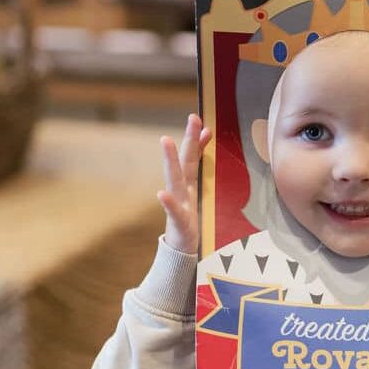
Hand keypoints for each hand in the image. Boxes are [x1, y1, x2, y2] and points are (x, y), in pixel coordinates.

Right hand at [158, 114, 210, 254]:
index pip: (194, 159)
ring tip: (165, 139)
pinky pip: (174, 212)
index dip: (198, 141)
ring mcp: (178, 205)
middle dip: (188, 139)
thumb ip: (199, 178)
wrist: (180, 251)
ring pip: (175, 179)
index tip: (204, 123)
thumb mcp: (197, 200)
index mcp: (189, 186)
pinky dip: (167, 202)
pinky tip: (161, 193)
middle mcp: (182, 191)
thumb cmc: (190, 223)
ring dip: (170, 159)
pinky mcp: (179, 223)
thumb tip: (207, 161)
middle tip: (192, 117)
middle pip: (185, 161)